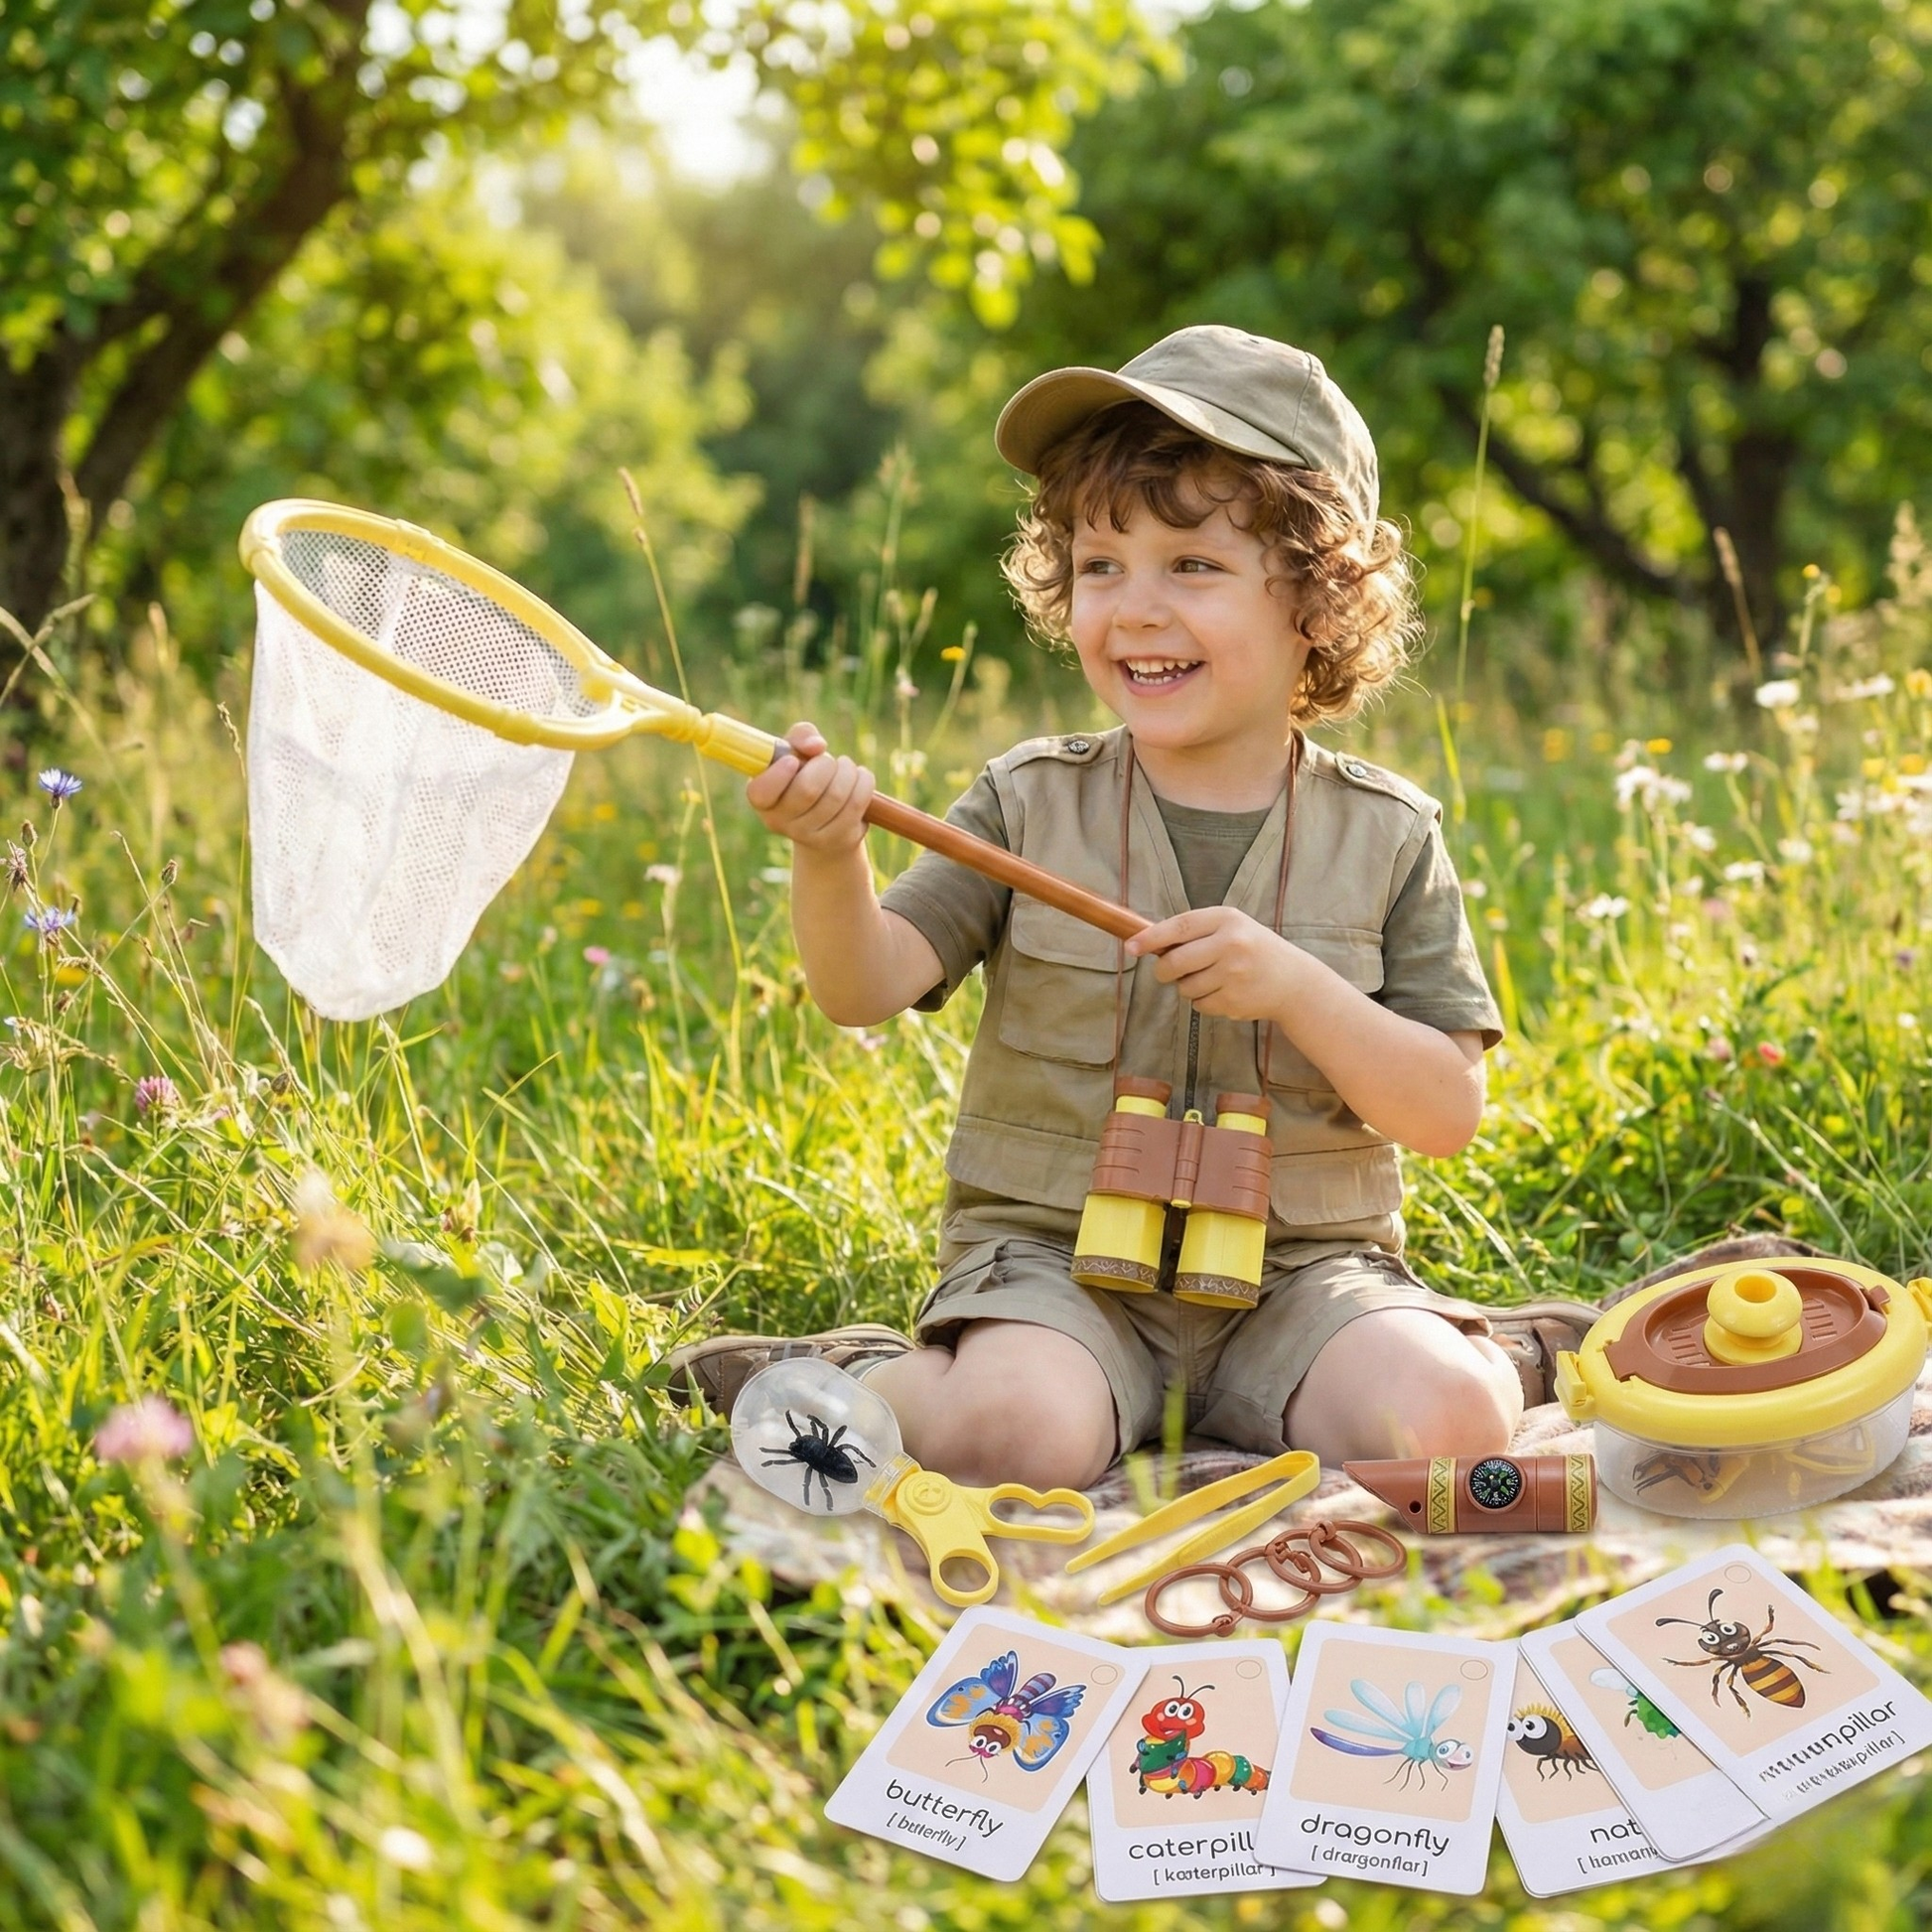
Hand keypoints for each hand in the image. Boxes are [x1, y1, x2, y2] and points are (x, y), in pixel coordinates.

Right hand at [745, 721, 875, 855]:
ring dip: (848, 771)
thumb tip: (817, 746)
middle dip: (825, 765)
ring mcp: (809, 836)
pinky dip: (863, 782)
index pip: (762, 792)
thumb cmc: (805, 774)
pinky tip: (860, 778)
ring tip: (846, 767)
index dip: (779, 774)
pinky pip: (856, 805)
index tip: (793, 760)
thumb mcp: (796, 750)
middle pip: (808, 790)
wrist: (827, 818)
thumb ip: (800, 736)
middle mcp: (780, 822)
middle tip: (829, 761)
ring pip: (836, 796)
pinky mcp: (839, 840)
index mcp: (762, 799)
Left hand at [1124, 906, 1304, 1022]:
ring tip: (1212, 979)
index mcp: (1228, 920)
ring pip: (1185, 987)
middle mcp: (1231, 945)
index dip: (1151, 938)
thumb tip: (1148, 942)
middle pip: (1175, 962)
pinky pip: (1199, 1005)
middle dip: (1164, 970)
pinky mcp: (1234, 1001)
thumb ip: (1197, 932)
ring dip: (1188, 987)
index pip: (1180, 927)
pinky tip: (1225, 992)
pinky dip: (1204, 1001)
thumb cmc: (1255, 950)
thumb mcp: (1232, 928)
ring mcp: (1233, 975)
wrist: (1294, 982)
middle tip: (1167, 971)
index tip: (1130, 946)